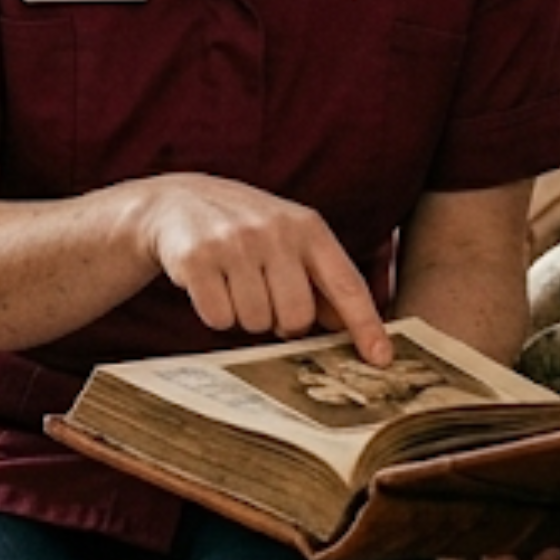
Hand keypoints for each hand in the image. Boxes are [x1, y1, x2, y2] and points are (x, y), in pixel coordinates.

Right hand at [137, 173, 391, 363]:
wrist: (178, 202)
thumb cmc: (247, 231)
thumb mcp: (291, 240)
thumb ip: (322, 280)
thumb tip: (351, 329)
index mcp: (308, 227)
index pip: (346, 284)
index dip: (365, 324)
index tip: (381, 357)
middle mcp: (275, 231)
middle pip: (297, 316)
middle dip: (283, 322)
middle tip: (268, 299)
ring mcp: (235, 243)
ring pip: (256, 322)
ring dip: (247, 316)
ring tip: (236, 285)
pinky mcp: (197, 258)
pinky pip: (219, 319)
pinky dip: (216, 314)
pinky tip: (211, 285)